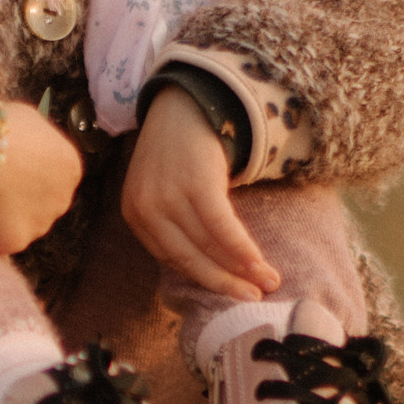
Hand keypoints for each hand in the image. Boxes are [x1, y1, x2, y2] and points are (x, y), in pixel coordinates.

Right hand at [0, 95, 82, 255]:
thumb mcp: (25, 118)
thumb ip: (36, 138)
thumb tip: (29, 142)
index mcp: (70, 167)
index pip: (55, 177)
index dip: (29, 173)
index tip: (8, 168)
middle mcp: (63, 198)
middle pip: (44, 203)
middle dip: (23, 196)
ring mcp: (40, 223)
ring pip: (25, 224)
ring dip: (8, 215)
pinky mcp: (14, 242)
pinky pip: (2, 238)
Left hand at [122, 86, 280, 296]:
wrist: (185, 102)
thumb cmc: (179, 152)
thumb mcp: (164, 190)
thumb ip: (175, 223)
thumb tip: (210, 265)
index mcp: (135, 215)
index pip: (171, 259)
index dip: (204, 278)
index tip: (229, 293)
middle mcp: (146, 208)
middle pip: (188, 259)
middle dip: (223, 283)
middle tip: (251, 300)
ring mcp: (168, 196)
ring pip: (207, 246)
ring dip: (241, 270)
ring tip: (268, 283)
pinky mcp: (194, 184)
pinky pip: (221, 228)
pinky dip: (242, 249)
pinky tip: (260, 263)